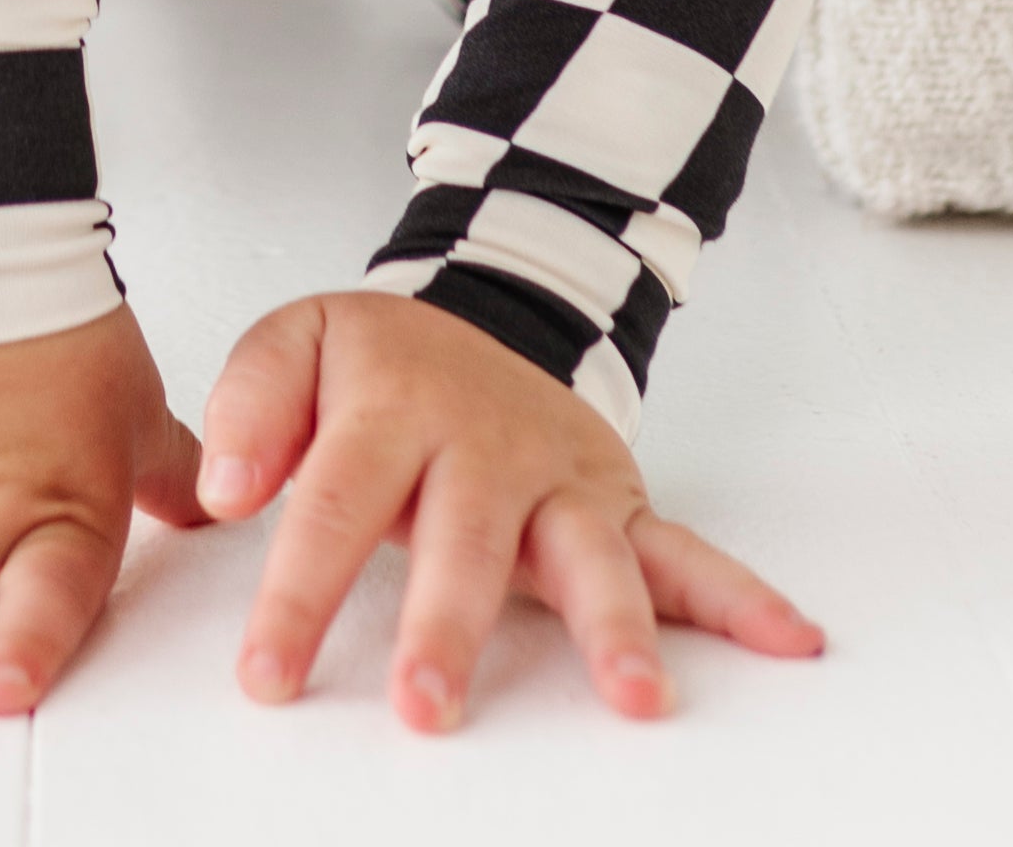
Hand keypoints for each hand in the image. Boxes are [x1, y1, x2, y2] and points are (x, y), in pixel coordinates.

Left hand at [200, 288, 822, 730]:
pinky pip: (686, 551)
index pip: (334, 501)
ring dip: (613, 627)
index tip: (268, 675)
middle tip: (427, 704)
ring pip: (591, 552)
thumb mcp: (296, 342)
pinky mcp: (618, 503)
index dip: (298, 590)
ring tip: (637, 698)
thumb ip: (250, 405)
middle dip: (449, 624)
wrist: (487, 307)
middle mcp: (487, 444)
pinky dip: (740, 595)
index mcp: (395, 403)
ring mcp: (562, 476)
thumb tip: (222, 488)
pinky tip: (791, 639)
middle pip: (465, 539)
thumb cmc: (382, 360)